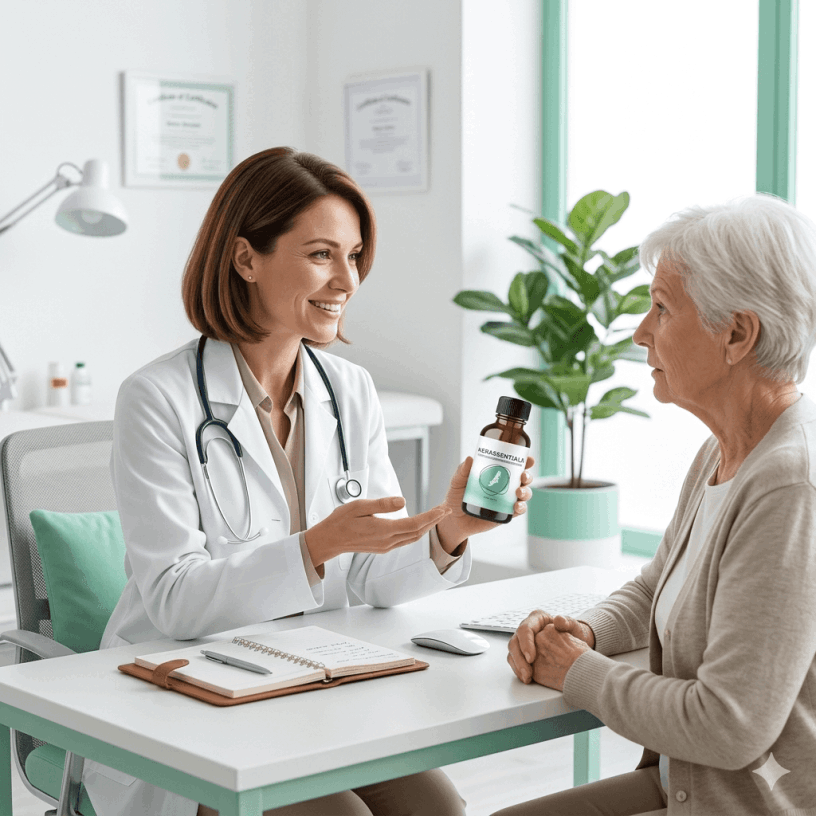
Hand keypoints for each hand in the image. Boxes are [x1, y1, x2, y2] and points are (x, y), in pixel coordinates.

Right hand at [304, 497, 450, 567]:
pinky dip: (416, 532)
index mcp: (383, 530)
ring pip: (412, 537)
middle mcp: (387, 541)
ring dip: (426, 527)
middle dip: (433, 521)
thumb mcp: (359, 506)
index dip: (431, 517)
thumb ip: (382, 504)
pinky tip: (419, 525)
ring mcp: (385, 546)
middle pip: (417, 532)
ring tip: (437, 516)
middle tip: (446, 510)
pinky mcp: (382, 547)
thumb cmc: (341, 521)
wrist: (329, 540)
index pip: (414, 524)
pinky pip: (404, 540)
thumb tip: (402, 501)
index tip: (442, 509)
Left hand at [436, 455, 535, 551]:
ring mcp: (506, 500)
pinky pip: (519, 510)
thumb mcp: (458, 481)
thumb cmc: (456, 497)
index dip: (524, 461)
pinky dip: (521, 508)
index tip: (529, 459)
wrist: (453, 519)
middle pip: (523, 478)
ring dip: (526, 492)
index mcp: (495, 473)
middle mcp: (504, 485)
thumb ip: (463, 470)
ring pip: (524, 493)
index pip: (513, 465)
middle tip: (523, 476)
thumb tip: (470, 458)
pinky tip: (517, 506)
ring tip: (518, 492)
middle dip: (528, 476)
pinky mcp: (505, 513)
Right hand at [507, 611, 594, 686]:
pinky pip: (515, 661)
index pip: (525, 629)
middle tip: (528, 672)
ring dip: (518, 666)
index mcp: (536, 619)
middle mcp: (526, 629)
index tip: (532, 658)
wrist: (573, 645)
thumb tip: (559, 619)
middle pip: (514, 642)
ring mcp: (522, 641)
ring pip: (512, 653)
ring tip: (527, 678)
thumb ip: (568, 622)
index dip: (526, 644)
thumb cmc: (573, 634)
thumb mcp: (573, 626)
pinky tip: (527, 679)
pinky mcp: (522, 653)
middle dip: (519, 659)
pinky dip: (519, 671)